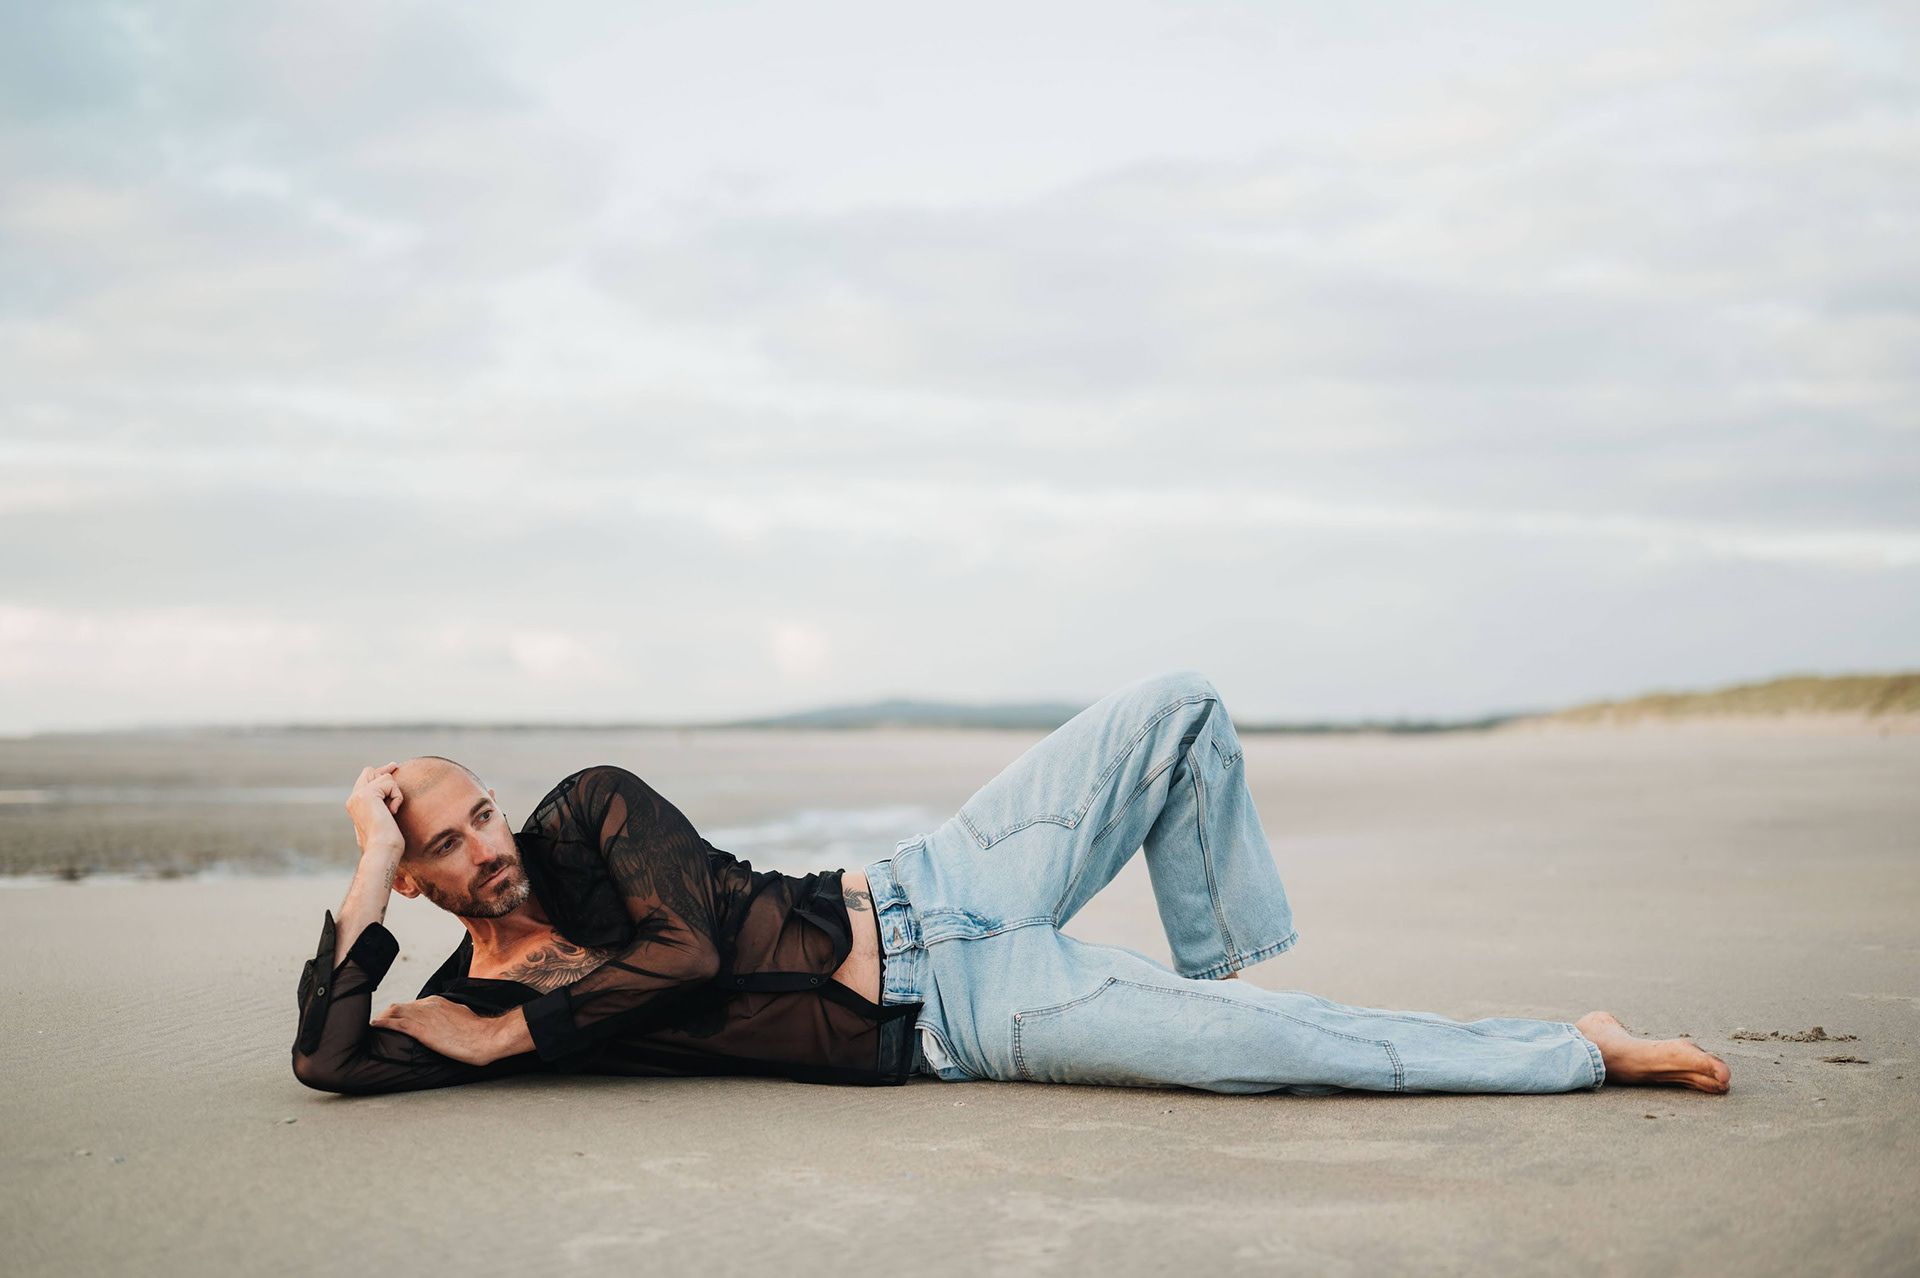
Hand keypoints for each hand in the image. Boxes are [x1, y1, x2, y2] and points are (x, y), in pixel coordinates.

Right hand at [346, 764, 405, 860]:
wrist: (381, 850)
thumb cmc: (385, 843)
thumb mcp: (380, 824)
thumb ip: (379, 811)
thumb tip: (388, 808)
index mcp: (355, 806)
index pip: (364, 782)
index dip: (378, 774)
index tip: (391, 768)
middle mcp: (354, 799)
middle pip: (368, 772)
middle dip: (384, 771)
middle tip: (394, 765)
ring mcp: (358, 795)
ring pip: (383, 777)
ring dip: (395, 792)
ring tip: (392, 811)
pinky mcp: (367, 793)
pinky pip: (390, 782)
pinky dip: (397, 796)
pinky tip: (393, 812)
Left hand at [372, 997, 531, 1065]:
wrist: (486, 1038)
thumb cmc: (478, 1032)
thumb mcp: (464, 1017)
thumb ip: (452, 1015)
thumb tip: (450, 1020)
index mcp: (440, 1002)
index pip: (415, 1004)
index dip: (403, 1012)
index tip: (397, 1019)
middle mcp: (430, 1005)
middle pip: (402, 1006)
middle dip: (389, 1014)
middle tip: (381, 1022)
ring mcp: (426, 1017)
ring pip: (396, 1012)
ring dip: (383, 1017)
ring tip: (375, 1024)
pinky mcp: (422, 1030)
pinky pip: (397, 1024)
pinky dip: (383, 1023)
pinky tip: (375, 1025)